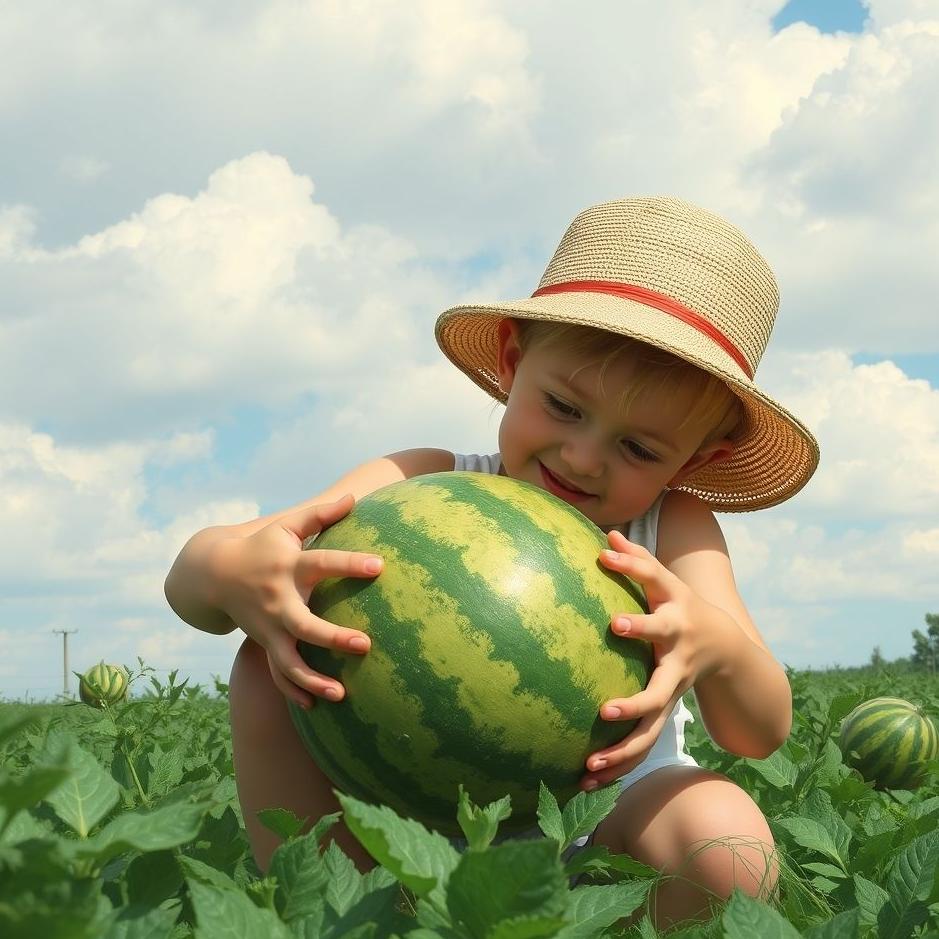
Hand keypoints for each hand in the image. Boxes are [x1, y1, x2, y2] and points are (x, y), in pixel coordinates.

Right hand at [210, 495, 382, 707]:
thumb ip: (320, 514)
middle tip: (365, 645)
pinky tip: (315, 706)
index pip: (323, 563)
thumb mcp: (286, 525)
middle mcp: (279, 602)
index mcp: (288, 568)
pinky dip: (294, 691)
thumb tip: (353, 497)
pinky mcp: (265, 644)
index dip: (350, 564)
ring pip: (288, 662)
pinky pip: (278, 674)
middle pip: (306, 625)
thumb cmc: (261, 545)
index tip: (379, 566)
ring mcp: (269, 628)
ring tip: (341, 694)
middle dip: (333, 637)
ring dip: (313, 680)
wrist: (212, 574)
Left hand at [581, 529, 730, 788]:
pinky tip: (587, 780)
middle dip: (638, 690)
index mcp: (675, 613)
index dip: (632, 571)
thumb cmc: (683, 607)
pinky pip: (644, 743)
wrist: (730, 651)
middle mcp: (677, 653)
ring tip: (591, 760)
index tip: (607, 581)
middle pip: (660, 675)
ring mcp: (675, 686)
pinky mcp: (667, 710)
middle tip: (606, 707)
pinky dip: (619, 764)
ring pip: (653, 722)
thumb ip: (637, 560)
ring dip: (624, 745)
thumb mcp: (667, 583)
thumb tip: (606, 536)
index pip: (653, 587)